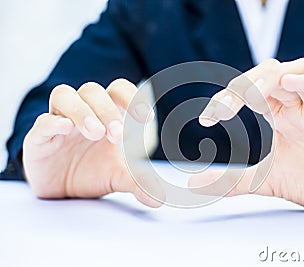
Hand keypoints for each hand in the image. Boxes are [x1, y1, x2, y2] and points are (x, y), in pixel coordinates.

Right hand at [23, 79, 163, 206]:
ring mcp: (59, 122)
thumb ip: (139, 182)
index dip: (132, 97)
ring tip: (96, 133)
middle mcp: (83, 111)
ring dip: (82, 111)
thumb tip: (159, 199)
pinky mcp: (39, 138)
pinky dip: (53, 122)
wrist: (62, 189)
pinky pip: (42, 122)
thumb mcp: (119, 176)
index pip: (118, 90)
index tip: (146, 118)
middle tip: (119, 135)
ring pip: (64, 95)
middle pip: (92, 92)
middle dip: (107, 110)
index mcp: (106, 114)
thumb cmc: (94, 171)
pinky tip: (65, 128)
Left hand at [190, 58, 303, 215]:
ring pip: (302, 71)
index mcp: (280, 114)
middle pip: (272, 74)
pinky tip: (290, 82)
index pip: (251, 92)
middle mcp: (300, 106)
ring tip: (250, 93)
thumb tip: (193, 184)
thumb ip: (232, 181)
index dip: (227, 99)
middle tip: (223, 108)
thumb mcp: (264, 180)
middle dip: (245, 85)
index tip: (207, 118)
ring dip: (273, 77)